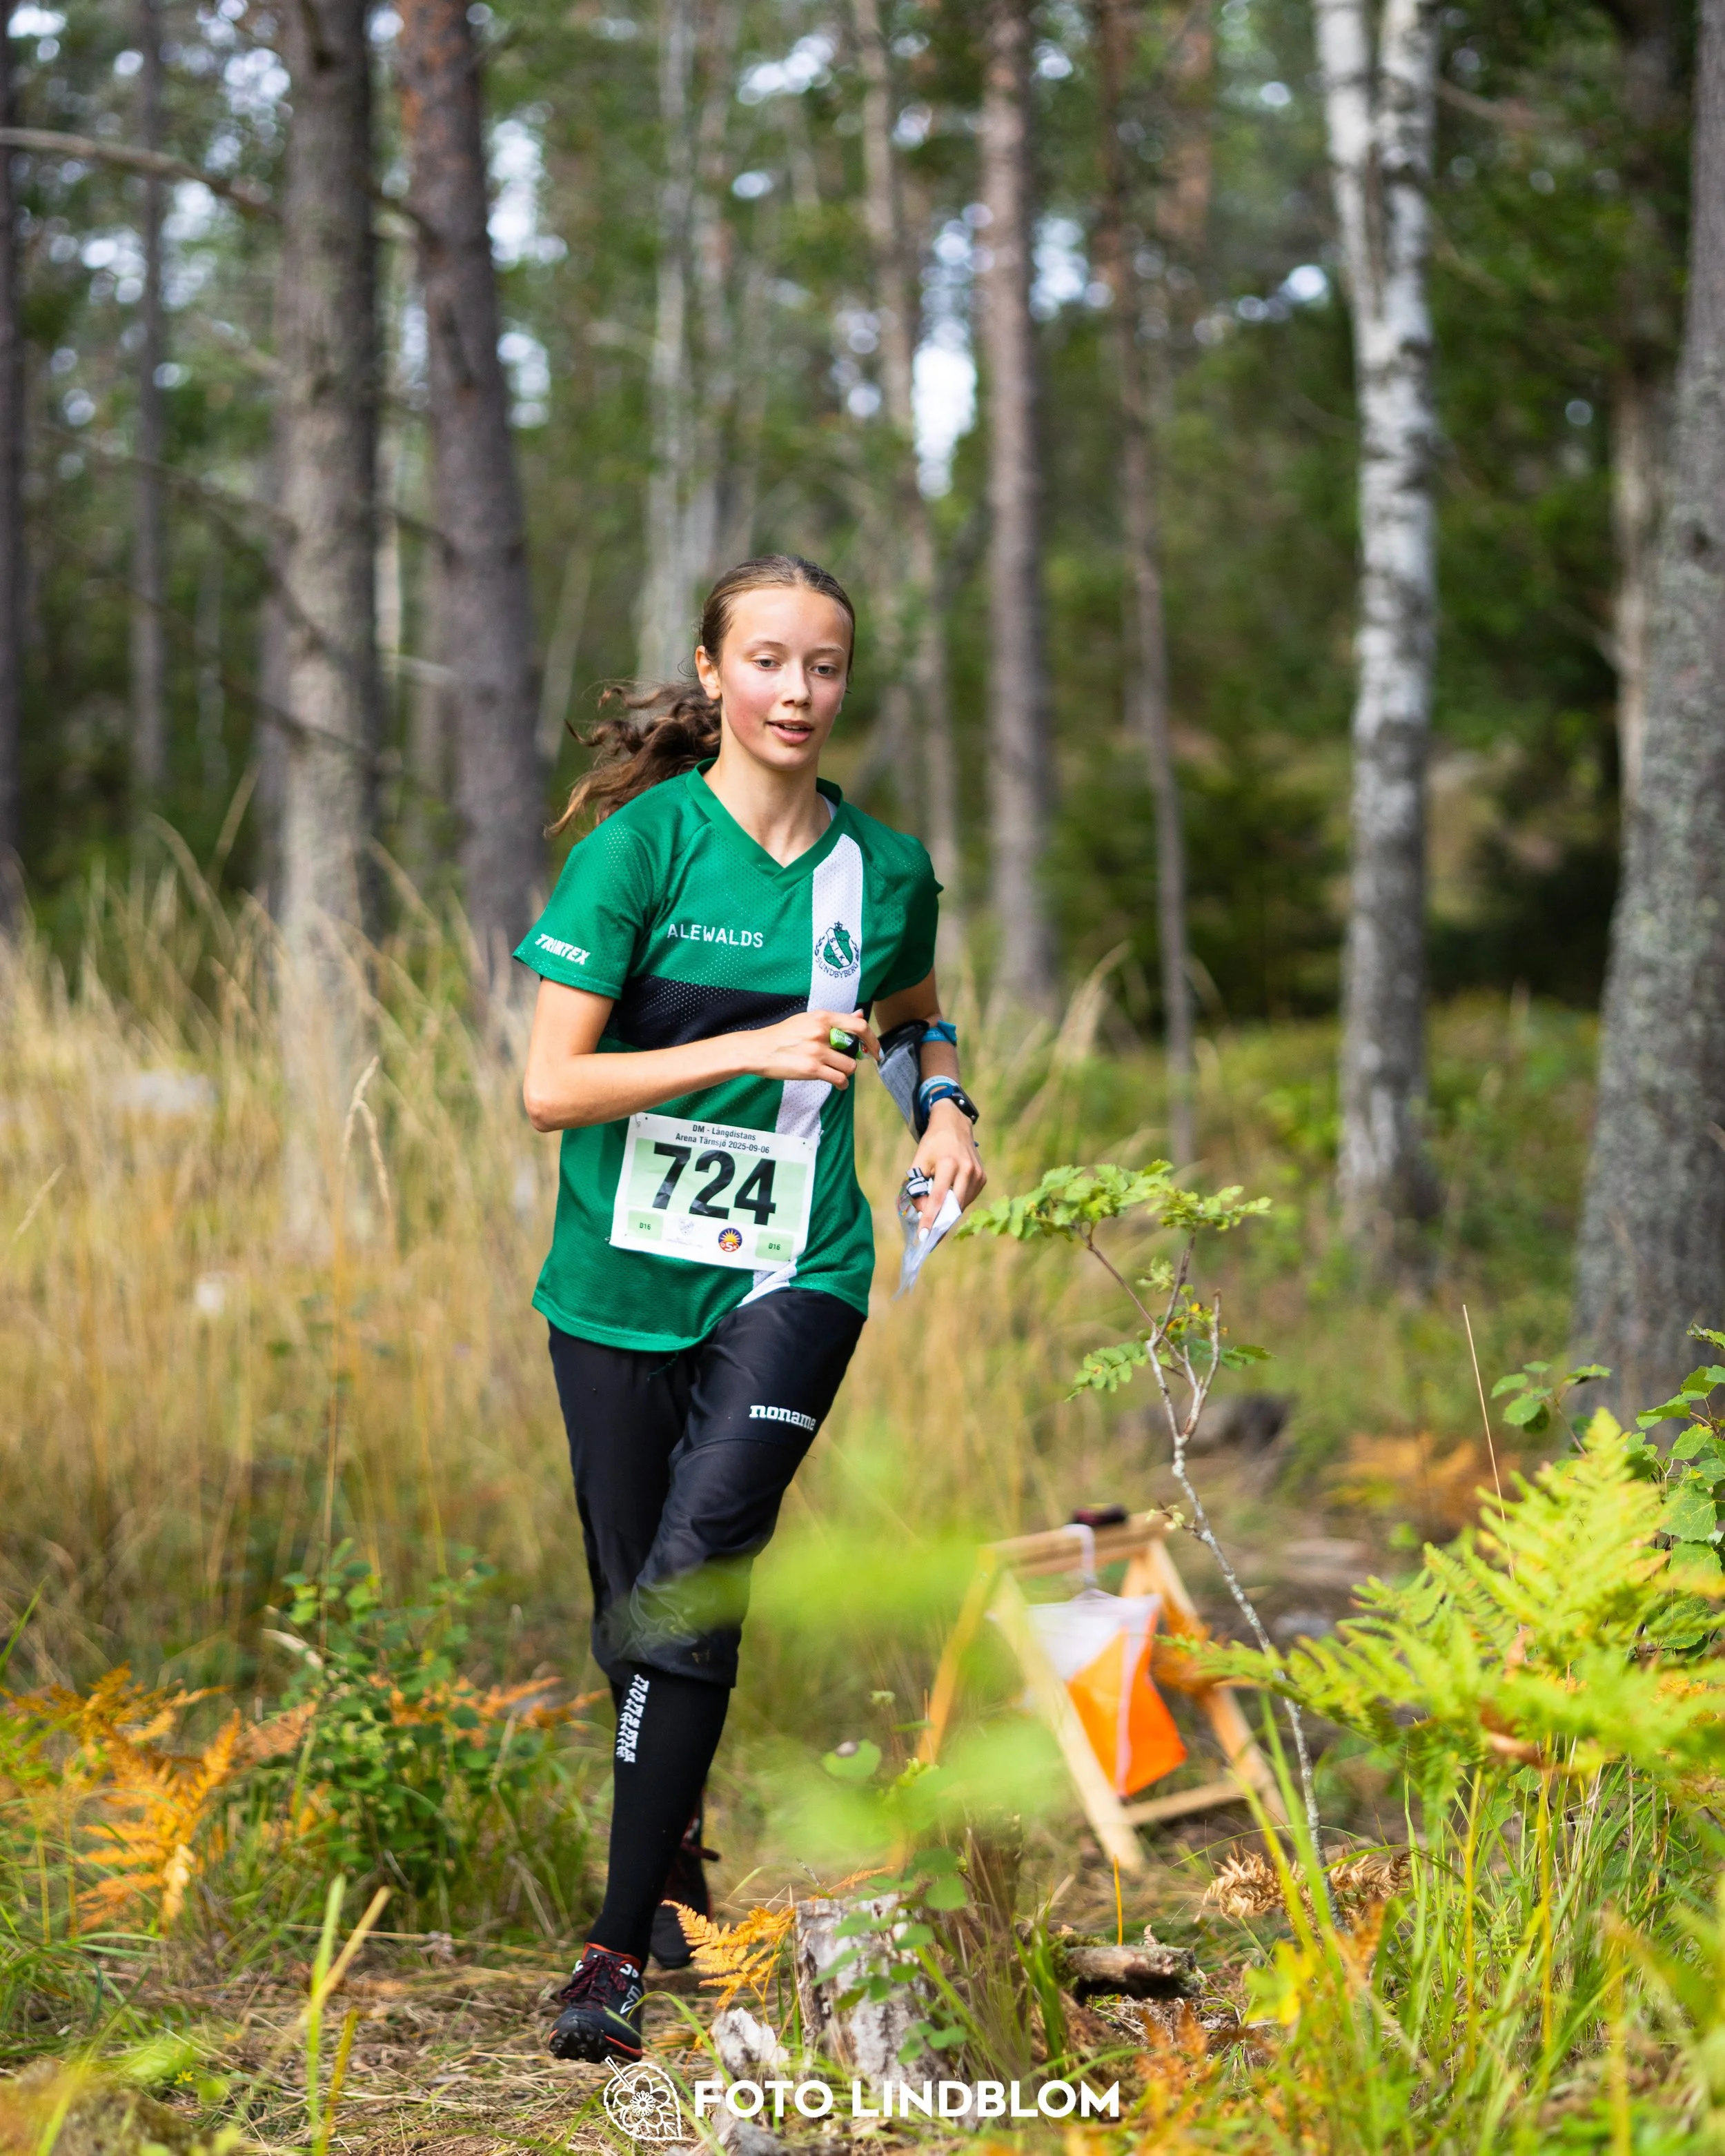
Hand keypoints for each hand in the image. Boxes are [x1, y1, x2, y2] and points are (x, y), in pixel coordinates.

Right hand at [745, 1009, 878, 1089]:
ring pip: (849, 1066)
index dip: (872, 1037)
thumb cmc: (782, 1035)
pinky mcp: (811, 1069)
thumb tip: (860, 1014)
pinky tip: (837, 1083)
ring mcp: (817, 1051)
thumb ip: (834, 1020)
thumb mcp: (808, 1020)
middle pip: (855, 1047)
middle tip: (850, 1061)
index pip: (858, 1024)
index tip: (875, 1048)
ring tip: (837, 1073)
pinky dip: (842, 1084)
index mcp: (822, 1017)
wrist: (758, 1049)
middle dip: (857, 1057)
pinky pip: (839, 1079)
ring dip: (847, 1072)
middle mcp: (822, 1032)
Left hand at [912, 1097, 985, 1223]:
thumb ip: (917, 1186)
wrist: (954, 1125)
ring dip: (948, 1210)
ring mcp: (977, 1174)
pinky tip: (950, 1194)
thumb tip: (923, 1212)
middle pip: (953, 1205)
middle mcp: (966, 1169)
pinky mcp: (982, 1177)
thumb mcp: (919, 1161)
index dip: (930, 1219)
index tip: (923, 1236)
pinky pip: (968, 1197)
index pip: (937, 1198)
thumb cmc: (933, 1144)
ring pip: (961, 1204)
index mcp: (948, 1163)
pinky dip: (957, 1201)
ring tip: (937, 1207)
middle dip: (940, 1220)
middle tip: (929, 1232)